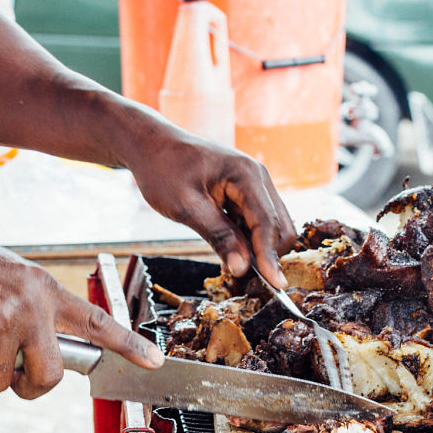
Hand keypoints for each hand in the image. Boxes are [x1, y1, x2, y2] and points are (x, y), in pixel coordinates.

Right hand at [0, 236, 161, 397]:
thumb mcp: (9, 276)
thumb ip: (32, 309)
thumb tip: (42, 353)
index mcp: (43, 290)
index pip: (95, 321)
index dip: (127, 345)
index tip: (154, 362)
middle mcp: (29, 308)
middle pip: (47, 378)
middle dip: (28, 386)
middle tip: (9, 373)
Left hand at [128, 132, 296, 286]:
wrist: (152, 146)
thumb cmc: (163, 169)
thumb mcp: (186, 207)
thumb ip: (218, 236)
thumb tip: (242, 269)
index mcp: (246, 174)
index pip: (267, 222)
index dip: (271, 257)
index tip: (275, 286)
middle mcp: (258, 177)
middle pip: (280, 226)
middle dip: (269, 254)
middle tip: (246, 279)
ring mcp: (255, 185)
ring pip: (273, 226)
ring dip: (259, 249)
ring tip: (232, 264)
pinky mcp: (247, 193)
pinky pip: (258, 222)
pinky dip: (249, 240)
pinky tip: (229, 249)